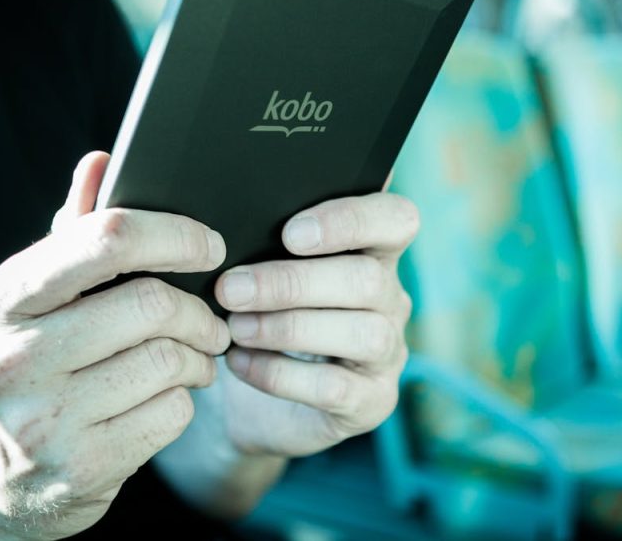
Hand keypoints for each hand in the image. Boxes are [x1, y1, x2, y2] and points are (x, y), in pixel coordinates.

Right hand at [0, 152, 229, 538]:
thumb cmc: (29, 365)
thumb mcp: (34, 300)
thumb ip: (73, 232)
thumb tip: (102, 161)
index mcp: (2, 299)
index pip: (104, 239)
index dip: (173, 235)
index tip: (208, 245)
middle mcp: (14, 358)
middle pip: (151, 304)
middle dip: (199, 311)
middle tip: (211, 321)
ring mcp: (44, 420)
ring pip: (169, 360)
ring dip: (199, 358)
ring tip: (193, 360)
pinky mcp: (82, 469)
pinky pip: (171, 413)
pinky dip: (184, 401)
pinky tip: (167, 398)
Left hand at [213, 193, 416, 456]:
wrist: (253, 398)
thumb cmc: (262, 313)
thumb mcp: (266, 272)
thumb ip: (265, 246)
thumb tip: (226, 232)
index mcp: (373, 251)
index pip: (395, 219)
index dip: (350, 220)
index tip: (290, 234)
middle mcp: (392, 299)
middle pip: (367, 280)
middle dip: (292, 283)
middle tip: (230, 290)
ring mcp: (388, 353)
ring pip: (362, 333)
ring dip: (288, 328)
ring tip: (235, 328)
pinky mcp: (372, 402)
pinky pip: (335, 388)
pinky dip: (279, 373)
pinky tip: (239, 362)